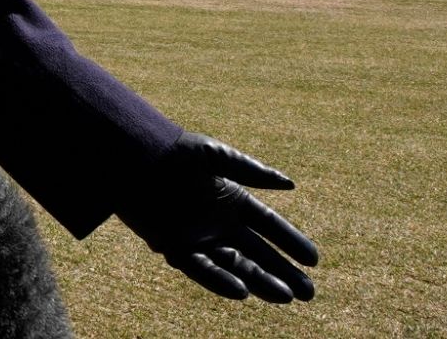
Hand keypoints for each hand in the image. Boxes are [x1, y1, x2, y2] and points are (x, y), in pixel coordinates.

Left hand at [116, 131, 318, 301]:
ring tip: (285, 297)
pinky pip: (200, 268)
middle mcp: (217, 221)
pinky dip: (220, 281)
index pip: (268, 226)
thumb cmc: (172, 150)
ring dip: (259, 281)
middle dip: (283, 272)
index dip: (291, 242)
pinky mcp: (172, 245)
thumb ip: (252, 170)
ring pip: (234, 265)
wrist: (131, 156)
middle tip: (308, 293)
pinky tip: (243, 292)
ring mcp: (196, 236)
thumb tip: (292, 184)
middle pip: (256, 253)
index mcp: (231, 198)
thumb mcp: (215, 155)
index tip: (315, 260)